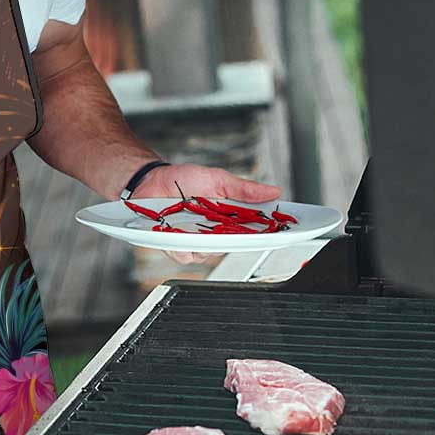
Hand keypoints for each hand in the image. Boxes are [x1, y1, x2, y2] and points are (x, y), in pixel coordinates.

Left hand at [134, 164, 281, 265]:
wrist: (151, 181)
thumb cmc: (183, 180)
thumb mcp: (217, 179)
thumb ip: (243, 189)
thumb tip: (273, 191)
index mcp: (228, 218)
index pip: (254, 230)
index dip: (269, 233)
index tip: (283, 231)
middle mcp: (214, 233)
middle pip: (234, 246)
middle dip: (238, 240)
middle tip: (239, 229)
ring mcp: (195, 241)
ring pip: (209, 253)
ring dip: (206, 242)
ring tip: (200, 226)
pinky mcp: (175, 246)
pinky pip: (185, 254)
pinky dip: (183, 246)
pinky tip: (180, 235)